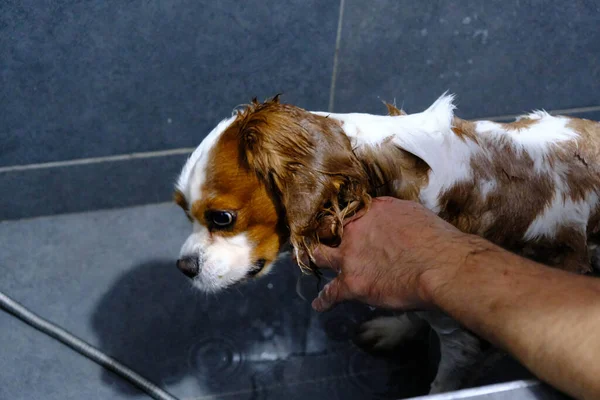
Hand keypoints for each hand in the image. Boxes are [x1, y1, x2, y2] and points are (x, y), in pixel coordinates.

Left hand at [309, 197, 475, 311]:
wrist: (442, 265)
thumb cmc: (437, 240)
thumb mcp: (413, 214)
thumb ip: (394, 217)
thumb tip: (392, 223)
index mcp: (371, 211)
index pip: (351, 211)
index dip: (347, 218)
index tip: (343, 222)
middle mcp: (355, 229)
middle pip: (330, 229)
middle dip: (325, 233)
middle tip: (323, 238)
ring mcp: (350, 256)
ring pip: (321, 255)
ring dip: (317, 259)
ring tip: (312, 263)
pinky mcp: (352, 282)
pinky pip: (331, 292)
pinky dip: (324, 300)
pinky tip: (319, 304)